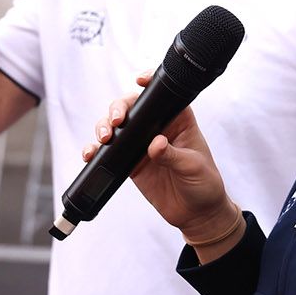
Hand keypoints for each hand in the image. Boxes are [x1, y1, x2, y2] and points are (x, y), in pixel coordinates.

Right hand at [84, 70, 237, 241]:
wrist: (196, 214)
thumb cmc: (204, 184)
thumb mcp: (193, 167)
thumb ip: (173, 155)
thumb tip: (155, 144)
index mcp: (179, 120)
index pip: (163, 96)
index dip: (149, 83)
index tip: (139, 80)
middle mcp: (157, 128)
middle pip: (132, 107)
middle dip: (118, 109)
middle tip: (116, 122)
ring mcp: (141, 145)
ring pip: (116, 127)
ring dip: (104, 127)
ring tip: (104, 138)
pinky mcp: (130, 163)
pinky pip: (109, 153)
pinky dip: (96, 151)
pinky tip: (90, 153)